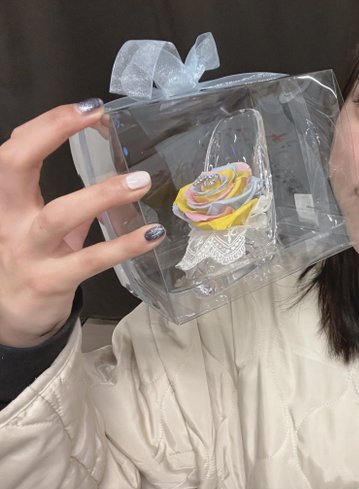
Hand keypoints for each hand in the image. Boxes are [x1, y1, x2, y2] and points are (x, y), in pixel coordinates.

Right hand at [0, 100, 164, 346]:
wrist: (12, 319)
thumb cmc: (31, 262)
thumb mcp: (39, 227)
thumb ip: (68, 203)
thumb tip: (114, 177)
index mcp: (8, 202)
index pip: (16, 150)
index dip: (48, 124)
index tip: (89, 107)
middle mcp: (10, 221)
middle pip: (13, 166)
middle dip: (51, 133)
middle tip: (95, 116)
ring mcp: (28, 252)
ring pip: (59, 215)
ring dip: (102, 194)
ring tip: (142, 182)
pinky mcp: (50, 281)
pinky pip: (90, 260)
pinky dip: (123, 246)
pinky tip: (152, 234)